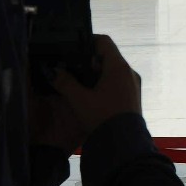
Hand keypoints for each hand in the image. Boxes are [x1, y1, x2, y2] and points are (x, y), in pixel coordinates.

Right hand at [28, 35, 141, 151]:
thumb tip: (52, 70)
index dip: (87, 41)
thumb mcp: (79, 99)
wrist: (123, 145)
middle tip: (70, 66)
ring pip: (112, 71)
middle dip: (88, 60)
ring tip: (76, 81)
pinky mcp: (132, 97)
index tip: (72, 47)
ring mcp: (133, 85)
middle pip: (107, 56)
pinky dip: (103, 83)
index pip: (104, 42)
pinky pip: (117, 82)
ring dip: (95, 74)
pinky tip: (89, 95)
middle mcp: (129, 72)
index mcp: (119, 67)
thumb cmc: (101, 116)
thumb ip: (64, 82)